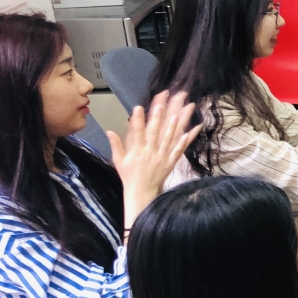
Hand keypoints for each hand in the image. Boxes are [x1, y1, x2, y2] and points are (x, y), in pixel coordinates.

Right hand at [109, 91, 200, 230]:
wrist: (141, 192)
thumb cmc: (129, 175)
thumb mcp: (119, 161)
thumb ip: (116, 145)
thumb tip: (109, 131)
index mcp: (137, 151)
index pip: (137, 132)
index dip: (138, 120)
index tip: (138, 107)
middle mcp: (150, 152)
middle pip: (154, 133)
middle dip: (158, 118)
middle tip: (161, 105)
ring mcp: (162, 157)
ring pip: (168, 139)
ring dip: (173, 127)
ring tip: (177, 115)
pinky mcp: (170, 162)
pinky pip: (178, 151)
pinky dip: (184, 141)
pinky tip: (189, 132)